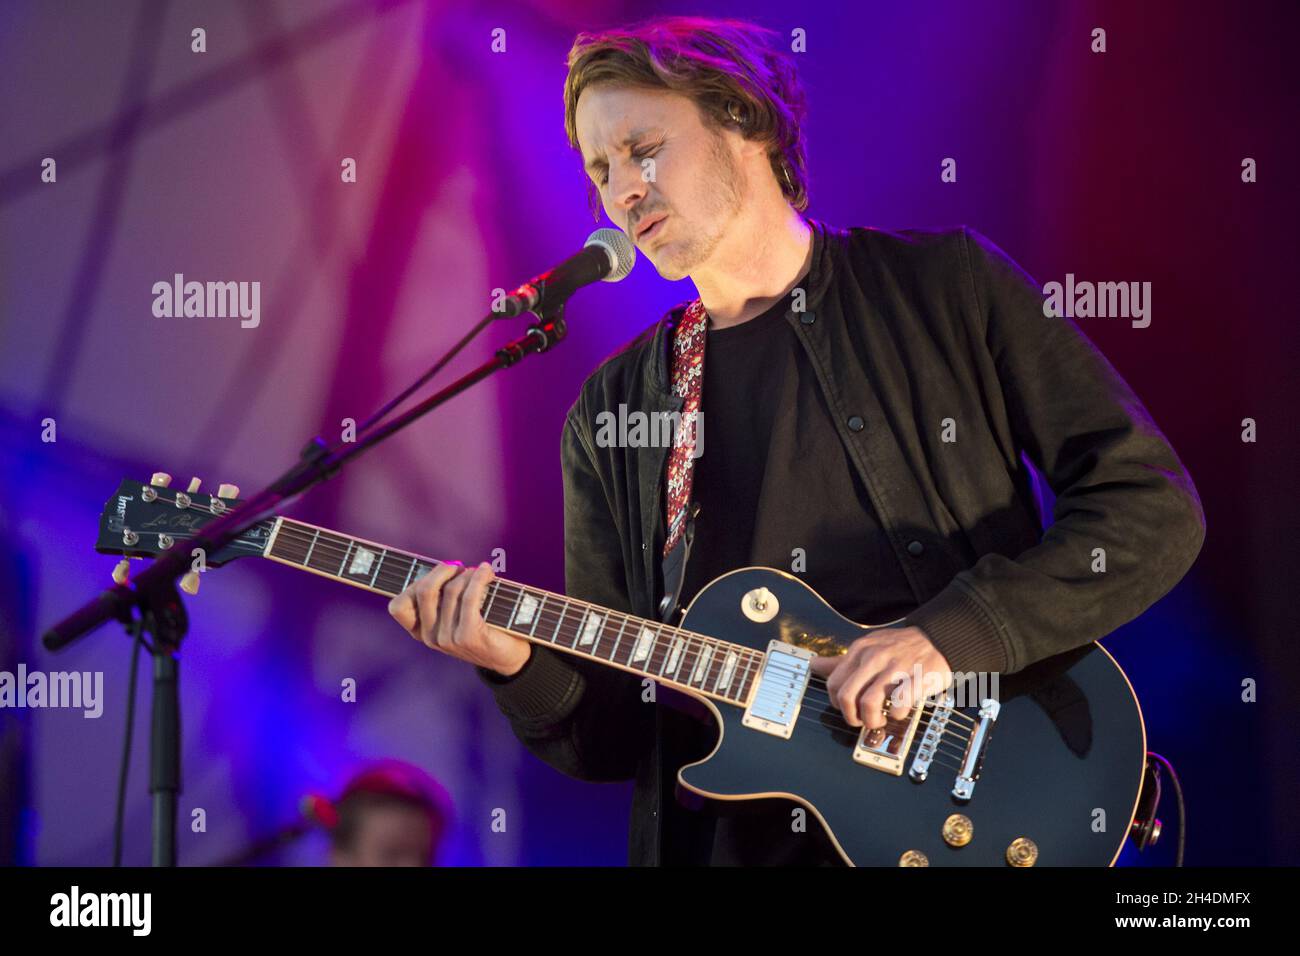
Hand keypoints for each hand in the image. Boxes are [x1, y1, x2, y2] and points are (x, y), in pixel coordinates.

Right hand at [387, 561, 531, 676]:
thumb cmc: (483, 627)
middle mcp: (430, 638)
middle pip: (425, 591)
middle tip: (459, 567)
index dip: (413, 584)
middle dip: (442, 570)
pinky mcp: (468, 636)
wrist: (509, 658)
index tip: (436, 577)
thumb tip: (446, 566)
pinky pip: (469, 597)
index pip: (398, 607)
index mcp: (421, 633)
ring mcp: (448, 639)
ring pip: (451, 590)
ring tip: (480, 572)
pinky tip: (487, 572)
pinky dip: (479, 579)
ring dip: (467, 574)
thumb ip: (443, 597)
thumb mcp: (455, 615)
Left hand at [809, 626, 951, 729]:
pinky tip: (899, 711)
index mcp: (860, 650)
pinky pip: (898, 705)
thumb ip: (842, 660)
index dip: (837, 704)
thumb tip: (814, 665)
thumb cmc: (900, 647)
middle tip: (861, 720)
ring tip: (879, 720)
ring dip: (872, 720)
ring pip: (869, 704)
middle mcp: (874, 657)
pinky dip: (896, 715)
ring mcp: (895, 668)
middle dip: (851, 717)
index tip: (849, 709)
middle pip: (847, 696)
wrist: (938, 638)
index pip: (833, 683)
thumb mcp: (868, 646)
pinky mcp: (916, 679)